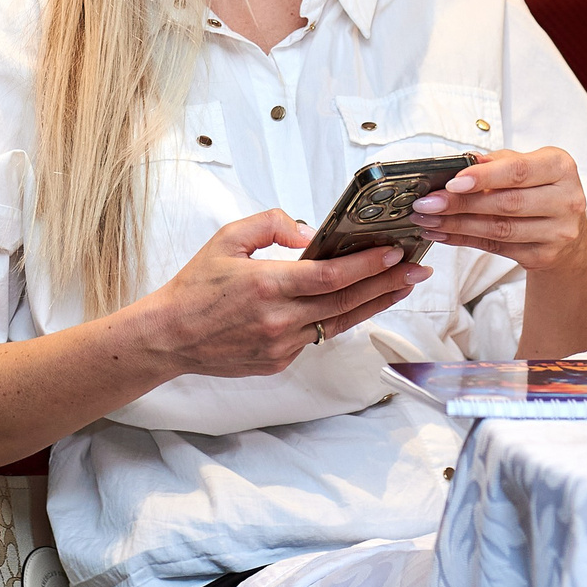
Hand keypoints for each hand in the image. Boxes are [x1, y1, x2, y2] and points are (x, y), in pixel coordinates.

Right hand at [130, 210, 429, 377]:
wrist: (169, 336)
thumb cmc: (195, 286)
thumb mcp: (227, 239)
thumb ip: (270, 224)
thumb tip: (309, 231)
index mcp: (267, 285)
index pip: (331, 276)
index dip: (368, 265)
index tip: (395, 252)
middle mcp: (279, 319)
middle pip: (347, 302)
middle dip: (387, 283)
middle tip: (417, 269)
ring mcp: (281, 345)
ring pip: (339, 323)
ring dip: (374, 303)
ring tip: (401, 286)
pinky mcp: (279, 361)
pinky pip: (316, 337)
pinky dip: (337, 318)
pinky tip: (355, 304)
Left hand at [409, 147, 586, 272]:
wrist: (567, 229)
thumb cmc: (539, 188)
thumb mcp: (527, 165)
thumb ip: (496, 162)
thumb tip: (460, 164)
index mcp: (561, 167)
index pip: (518, 171)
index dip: (483, 177)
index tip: (451, 182)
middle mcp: (566, 200)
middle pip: (506, 203)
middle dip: (460, 203)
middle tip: (427, 204)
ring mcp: (558, 232)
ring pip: (499, 229)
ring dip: (456, 225)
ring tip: (427, 220)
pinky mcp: (543, 256)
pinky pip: (496, 248)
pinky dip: (464, 240)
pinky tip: (442, 234)